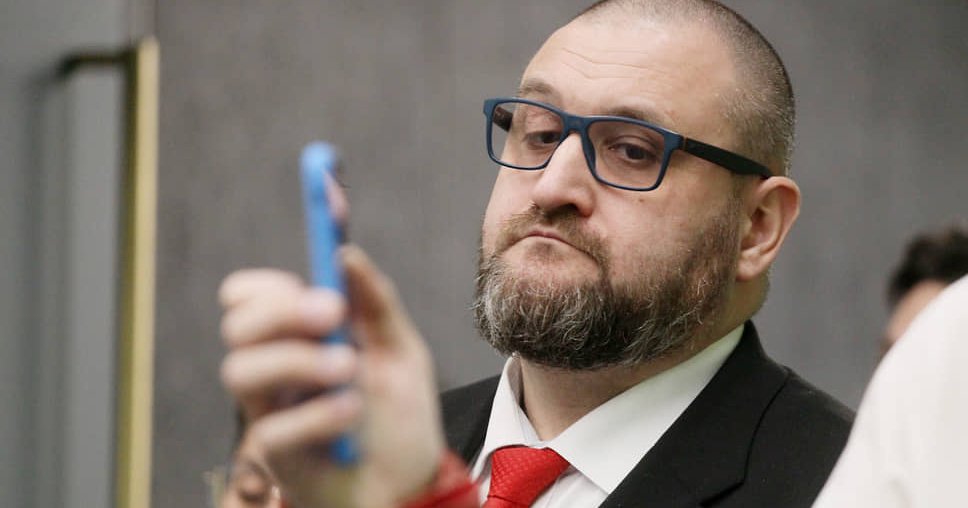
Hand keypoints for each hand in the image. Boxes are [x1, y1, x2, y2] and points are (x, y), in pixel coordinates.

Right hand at [219, 246, 444, 507]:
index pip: (250, 298)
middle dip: (283, 311)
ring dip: (297, 360)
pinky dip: (317, 414)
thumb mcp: (402, 351)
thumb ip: (377, 302)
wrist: (412, 484)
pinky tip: (352, 412)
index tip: (310, 268)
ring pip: (240, 372)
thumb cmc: (398, 418)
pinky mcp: (278, 458)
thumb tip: (346, 252)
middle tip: (332, 312)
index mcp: (298, 339)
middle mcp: (276, 371)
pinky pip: (273, 429)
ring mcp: (272, 413)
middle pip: (239, 327)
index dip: (271, 276)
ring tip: (348, 368)